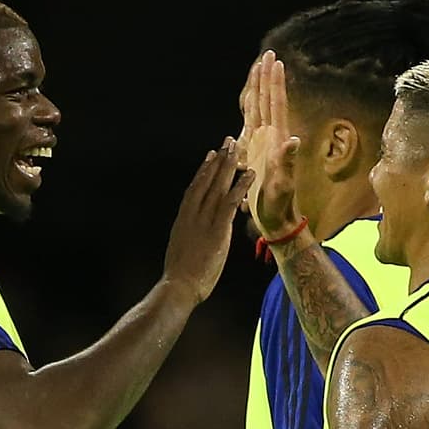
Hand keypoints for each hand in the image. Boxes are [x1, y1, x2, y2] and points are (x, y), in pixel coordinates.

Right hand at [163, 140, 249, 304]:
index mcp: (183, 219)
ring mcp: (204, 221)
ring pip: (218, 186)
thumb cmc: (180, 277)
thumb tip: (190, 238)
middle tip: (227, 142)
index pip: (194, 189)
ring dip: (229, 166)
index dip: (203, 171)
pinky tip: (249, 174)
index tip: (210, 157)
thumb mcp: (181, 251)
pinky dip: (240, 187)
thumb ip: (188, 239)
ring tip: (237, 148)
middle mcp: (193, 214)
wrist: (179, 286)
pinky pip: (231, 202)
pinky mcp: (217, 230)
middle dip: (218, 160)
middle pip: (206, 181)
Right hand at [239, 52, 302, 241]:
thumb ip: (287, 162)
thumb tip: (293, 140)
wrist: (277, 218)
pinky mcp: (255, 152)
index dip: (275, 84)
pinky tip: (250, 99)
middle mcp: (271, 138)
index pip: (276, 106)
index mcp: (276, 141)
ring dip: (259, 88)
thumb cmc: (280, 204)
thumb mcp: (283, 184)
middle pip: (268, 101)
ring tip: (259, 67)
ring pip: (260, 109)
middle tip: (268, 54)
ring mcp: (263, 144)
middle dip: (267, 78)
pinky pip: (251, 125)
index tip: (276, 62)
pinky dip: (250, 108)